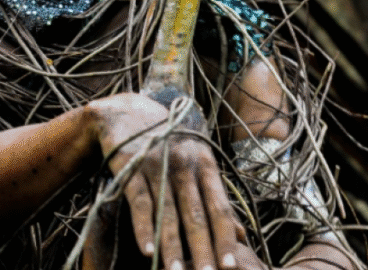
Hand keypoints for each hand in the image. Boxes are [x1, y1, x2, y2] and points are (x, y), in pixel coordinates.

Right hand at [88, 93, 264, 269]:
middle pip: (195, 213)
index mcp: (205, 164)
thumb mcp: (197, 164)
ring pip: (168, 212)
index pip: (219, 206)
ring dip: (172, 246)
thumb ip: (216, 198)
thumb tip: (240, 234)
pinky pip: (139, 202)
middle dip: (202, 248)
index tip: (229, 267)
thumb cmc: (168, 145)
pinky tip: (147, 250)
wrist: (126, 114)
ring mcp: (156, 164)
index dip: (224, 237)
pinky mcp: (130, 166)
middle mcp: (183, 163)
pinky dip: (143, 227)